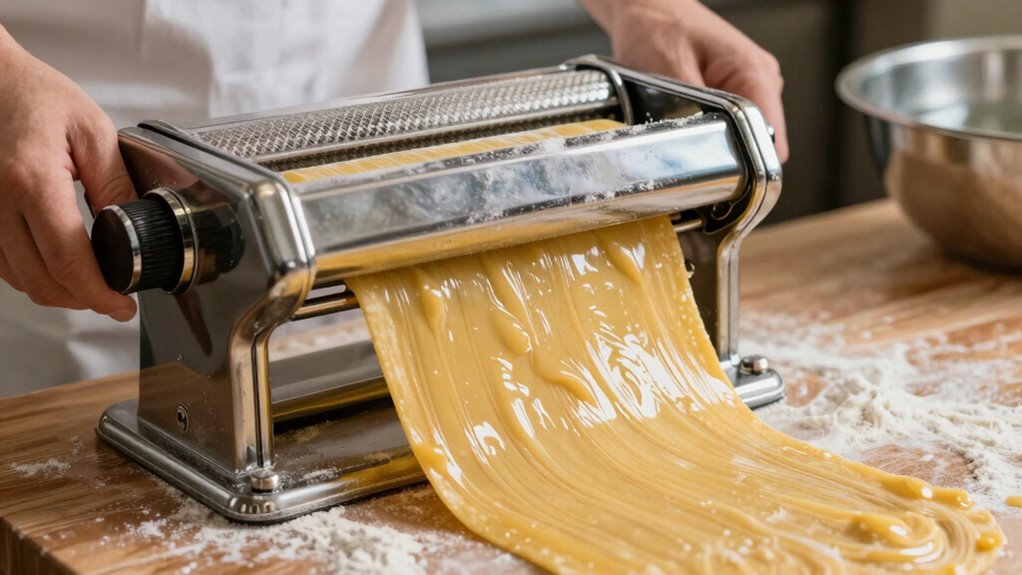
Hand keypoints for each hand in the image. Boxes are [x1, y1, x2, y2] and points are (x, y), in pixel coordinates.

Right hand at [0, 28, 136, 319]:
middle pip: (42, 281)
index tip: (122, 306)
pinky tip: (60, 265)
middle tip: (115, 299)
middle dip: (83, 300)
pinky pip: (2, 264)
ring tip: (94, 283)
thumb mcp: (93, 132)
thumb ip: (115, 185)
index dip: (99, 294)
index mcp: (31, 180)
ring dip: (59, 291)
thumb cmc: (37, 96)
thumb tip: (135, 230)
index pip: (68, 261)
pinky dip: (34, 274)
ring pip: (20, 280)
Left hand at [579, 0, 788, 161]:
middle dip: (730, 155)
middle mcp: (761, 78)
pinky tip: (690, 120)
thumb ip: (694, 112)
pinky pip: (734, 122)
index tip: (724, 182)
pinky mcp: (737, 88)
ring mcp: (752, 83)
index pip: (771, 141)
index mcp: (753, 73)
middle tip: (692, 154)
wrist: (646, 7)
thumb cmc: (656, 27)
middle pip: (761, 143)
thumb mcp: (667, 74)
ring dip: (719, 141)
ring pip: (747, 135)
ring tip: (686, 128)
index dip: (750, 168)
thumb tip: (707, 150)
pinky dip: (714, 128)